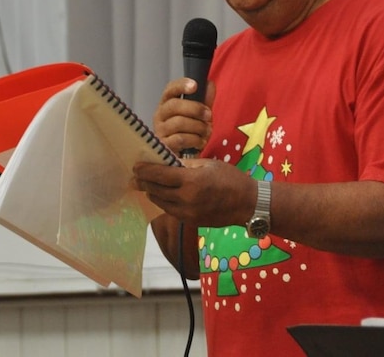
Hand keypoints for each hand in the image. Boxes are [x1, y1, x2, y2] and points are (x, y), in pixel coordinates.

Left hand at [133, 158, 253, 227]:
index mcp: (191, 181)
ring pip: (160, 202)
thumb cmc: (230, 179)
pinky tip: (161, 195)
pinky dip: (163, 202)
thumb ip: (185, 164)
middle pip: (156, 189)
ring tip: (145, 184)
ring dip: (151, 192)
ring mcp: (187, 213)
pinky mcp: (190, 221)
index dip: (145, 170)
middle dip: (144, 182)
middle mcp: (186, 198)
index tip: (135, 166)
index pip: (160, 174)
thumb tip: (166, 160)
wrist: (248, 204)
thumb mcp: (208, 164)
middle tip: (135, 176)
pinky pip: (170, 210)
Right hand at [153, 77, 214, 155]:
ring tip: (206, 132)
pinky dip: (195, 140)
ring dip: (198, 127)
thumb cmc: (190, 133)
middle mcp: (160, 115)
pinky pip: (181, 139)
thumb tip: (209, 84)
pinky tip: (200, 142)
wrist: (185, 158)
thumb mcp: (199, 116)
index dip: (181, 86)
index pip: (170, 89)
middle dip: (195, 109)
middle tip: (209, 116)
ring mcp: (160, 130)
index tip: (195, 86)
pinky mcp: (164, 145)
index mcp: (167, 104)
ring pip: (179, 122)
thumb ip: (204, 101)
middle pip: (174, 105)